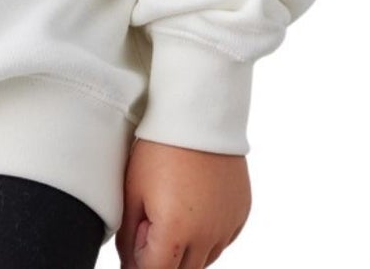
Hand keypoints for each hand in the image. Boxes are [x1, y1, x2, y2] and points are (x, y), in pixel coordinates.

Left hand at [117, 138, 249, 268]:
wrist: (198, 115)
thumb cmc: (160, 148)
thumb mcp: (133, 190)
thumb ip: (129, 235)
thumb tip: (130, 263)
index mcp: (176, 232)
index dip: (141, 264)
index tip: (134, 248)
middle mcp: (207, 237)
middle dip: (163, 260)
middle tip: (149, 229)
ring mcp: (227, 228)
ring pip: (205, 260)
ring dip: (186, 250)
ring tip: (170, 212)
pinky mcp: (240, 216)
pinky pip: (221, 241)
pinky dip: (206, 236)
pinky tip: (192, 209)